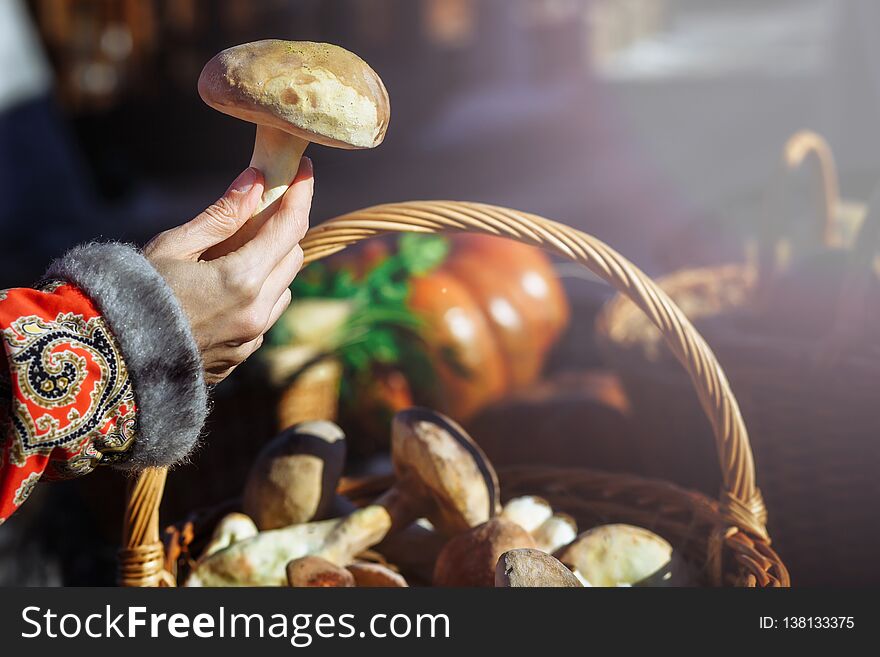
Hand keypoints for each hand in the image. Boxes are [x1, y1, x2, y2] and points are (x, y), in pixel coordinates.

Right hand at [145, 160, 312, 383]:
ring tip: (236, 251)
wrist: (115, 356)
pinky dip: (261, 293)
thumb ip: (221, 215)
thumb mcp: (174, 245)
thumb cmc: (135, 292)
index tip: (304, 169)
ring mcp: (253, 336)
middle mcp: (257, 310)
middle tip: (261, 208)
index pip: (291, 227)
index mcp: (242, 279)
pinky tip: (228, 288)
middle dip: (284, 228)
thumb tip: (256, 180)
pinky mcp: (244, 353)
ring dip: (273, 263)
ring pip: (285, 287)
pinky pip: (268, 313)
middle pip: (293, 256)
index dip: (302, 193)